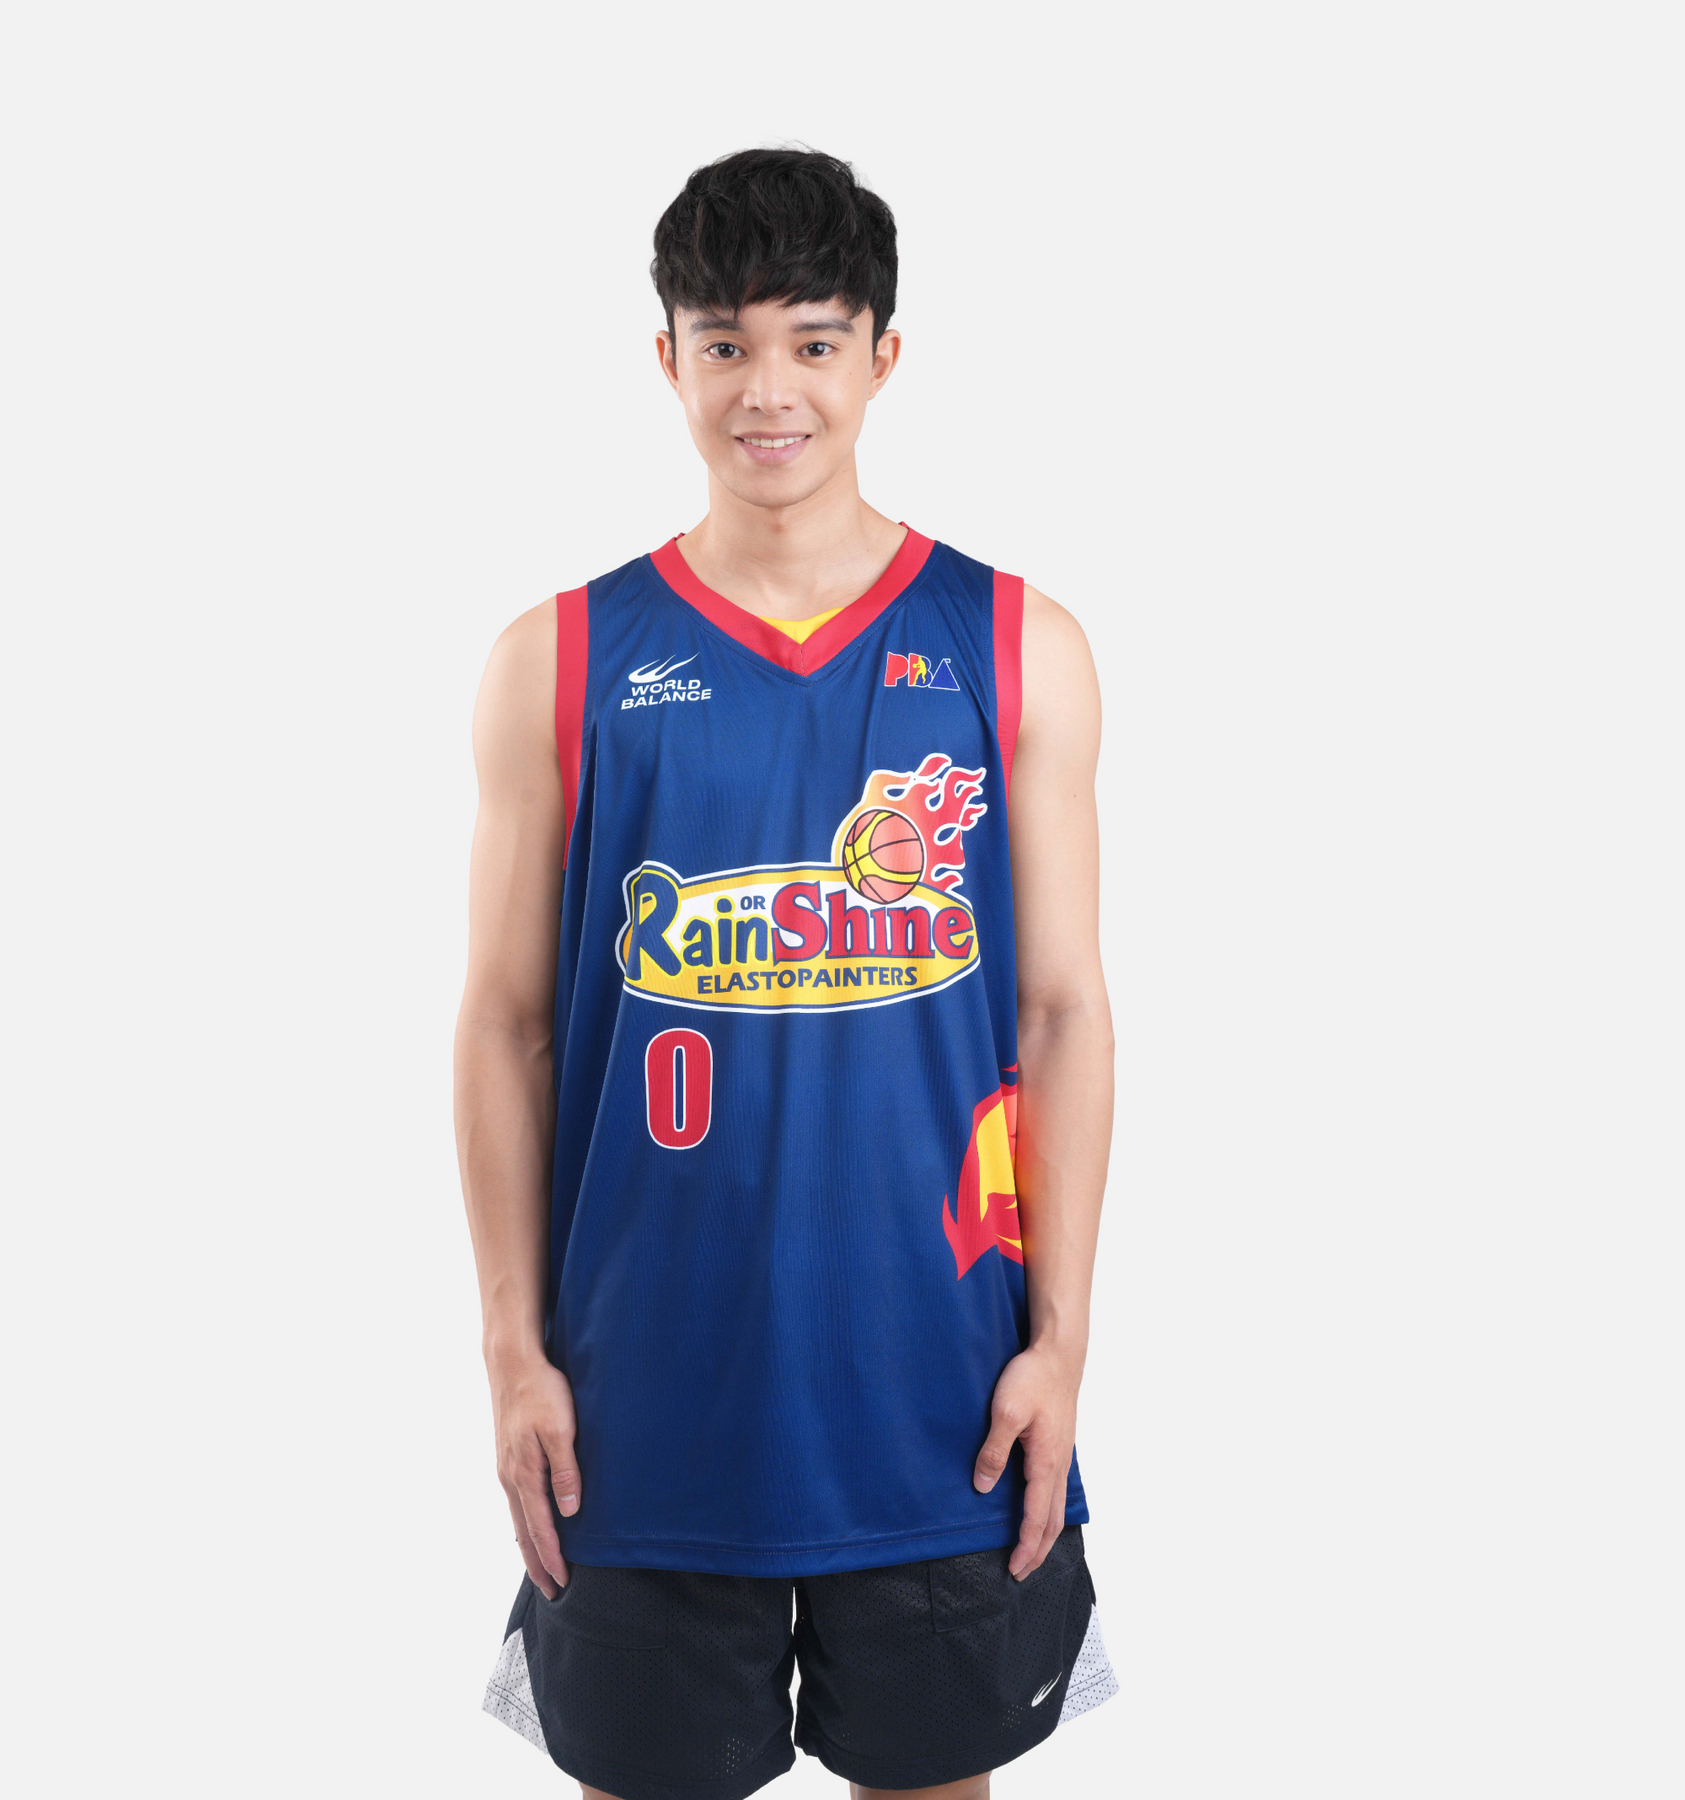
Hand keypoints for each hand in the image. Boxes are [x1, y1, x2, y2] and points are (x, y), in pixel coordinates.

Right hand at [490, 1352, 580, 1598]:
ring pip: (518, 1517)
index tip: (564, 1583)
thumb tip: (569, 1512)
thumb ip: (565, 1471)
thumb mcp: (560, 1429)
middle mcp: (510, 1477)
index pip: (540, 1528)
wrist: (513, 1363)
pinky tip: (530, 1524)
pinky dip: (523, 1522)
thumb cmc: (542, 1392)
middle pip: (523, 1532)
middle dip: (538, 1563)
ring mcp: (506, 1467)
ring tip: (541, 1567)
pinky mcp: (508, 1456)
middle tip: (551, 1592)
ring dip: (530, 1545)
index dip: (553, 1557)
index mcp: (524, 1474)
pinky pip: (516, 1500)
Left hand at [973, 1343, 1079, 1579]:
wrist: (1058, 1354)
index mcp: (1046, 1461)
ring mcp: (1062, 1455)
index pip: (1037, 1516)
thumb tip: (983, 1486)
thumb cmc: (1033, 1379)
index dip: (1026, 1545)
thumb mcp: (1005, 1412)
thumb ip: (994, 1451)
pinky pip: (1057, 1489)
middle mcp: (1059, 1464)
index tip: (1014, 1567)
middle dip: (1039, 1550)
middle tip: (1022, 1571)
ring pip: (1058, 1506)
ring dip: (1046, 1533)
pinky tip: (1041, 1509)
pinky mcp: (1059, 1445)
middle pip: (1053, 1520)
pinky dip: (1050, 1511)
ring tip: (1032, 1550)